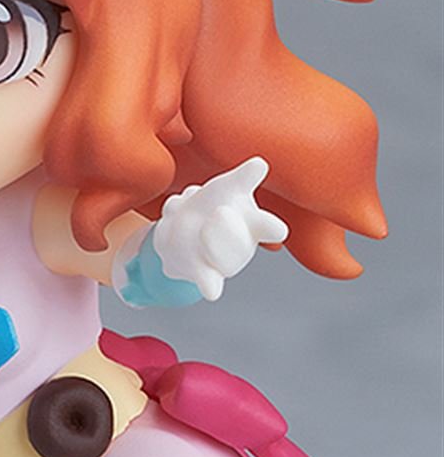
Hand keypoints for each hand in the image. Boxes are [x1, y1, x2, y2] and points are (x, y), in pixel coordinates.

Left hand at [152, 157, 288, 300]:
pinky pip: (209, 280)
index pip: (264, 225)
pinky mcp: (201, 271)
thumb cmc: (212, 204)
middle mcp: (241, 245)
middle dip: (232, 231)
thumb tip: (260, 163)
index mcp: (252, 222)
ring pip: (222, 260)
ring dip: (210, 243)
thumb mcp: (229, 186)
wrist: (178, 236)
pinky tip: (212, 292)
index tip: (278, 230)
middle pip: (242, 245)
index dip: (271, 228)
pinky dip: (210, 286)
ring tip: (199, 226)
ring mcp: (221, 260)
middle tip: (219, 212)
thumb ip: (244, 177)